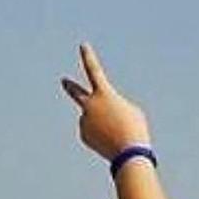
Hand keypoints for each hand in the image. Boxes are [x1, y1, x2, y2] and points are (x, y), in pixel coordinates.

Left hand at [61, 43, 151, 159]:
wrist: (128, 152)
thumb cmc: (135, 129)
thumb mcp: (131, 111)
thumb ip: (114, 106)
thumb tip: (100, 114)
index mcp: (103, 94)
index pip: (94, 70)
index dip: (88, 57)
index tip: (83, 46)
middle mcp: (89, 105)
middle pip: (76, 93)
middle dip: (70, 87)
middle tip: (63, 81)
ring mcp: (84, 120)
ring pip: (94, 120)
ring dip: (105, 125)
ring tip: (117, 134)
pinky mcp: (83, 135)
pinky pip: (93, 133)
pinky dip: (101, 136)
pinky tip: (110, 142)